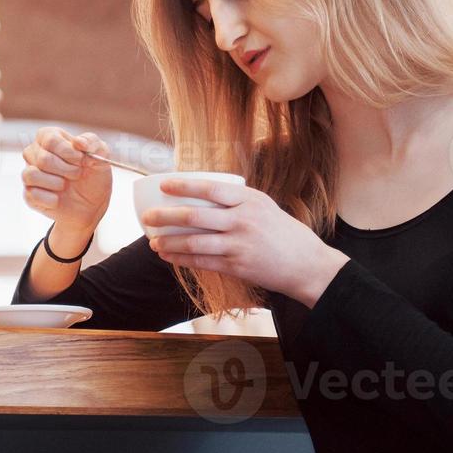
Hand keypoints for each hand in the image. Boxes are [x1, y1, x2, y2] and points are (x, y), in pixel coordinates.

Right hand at [21, 127, 112, 233]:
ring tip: (66, 185)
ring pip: (32, 174)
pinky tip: (59, 199)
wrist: (92, 204)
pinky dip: (51, 199)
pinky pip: (32, 194)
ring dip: (56, 183)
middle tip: (77, 175)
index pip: (50, 139)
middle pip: (43, 159)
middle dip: (67, 170)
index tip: (81, 161)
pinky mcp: (29, 194)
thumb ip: (92, 142)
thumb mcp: (101, 155)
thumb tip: (78, 142)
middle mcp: (35, 152)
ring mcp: (30, 173)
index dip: (68, 152)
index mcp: (50, 137)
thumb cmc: (93, 175)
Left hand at [144, 178, 350, 307]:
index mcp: (249, 199)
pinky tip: (168, 257)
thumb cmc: (283, 233)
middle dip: (165, 217)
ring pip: (193, 242)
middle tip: (147, 217)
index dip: (183, 186)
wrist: (305, 264)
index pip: (209, 188)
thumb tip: (201, 196)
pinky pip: (202, 262)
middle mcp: (243, 220)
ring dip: (168, 242)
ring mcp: (239, 245)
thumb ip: (236, 201)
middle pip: (194, 216)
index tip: (162, 185)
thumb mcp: (263, 207)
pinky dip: (181, 259)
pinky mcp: (237, 267)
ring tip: (153, 241)